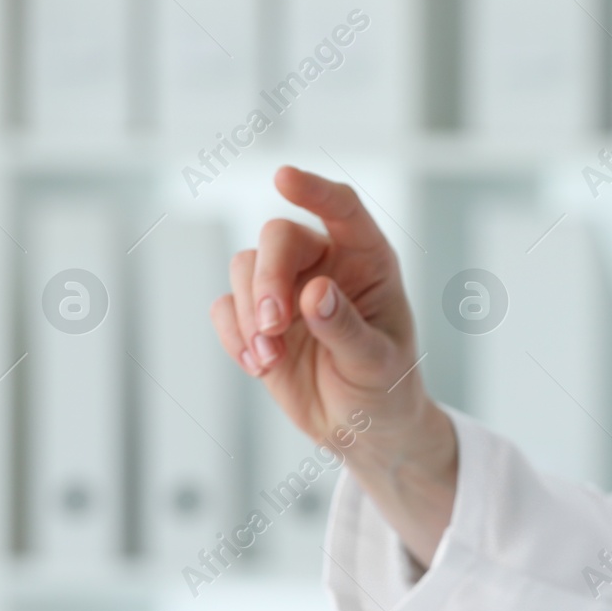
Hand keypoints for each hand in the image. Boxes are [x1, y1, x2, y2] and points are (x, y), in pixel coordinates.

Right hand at [211, 166, 455, 563]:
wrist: (363, 432)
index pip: (342, 209)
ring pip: (244, 267)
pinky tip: (259, 366)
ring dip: (249, 313)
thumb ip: (347, 329)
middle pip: (278, 238)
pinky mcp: (256, 318)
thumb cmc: (385, 390)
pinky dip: (234, 335)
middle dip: (267, 277)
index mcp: (368, 261)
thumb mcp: (377, 365)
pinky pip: (225, 307)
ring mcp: (286, 288)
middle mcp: (325, 264)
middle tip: (273, 325)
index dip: (314, 191)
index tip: (283, 178)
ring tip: (269, 359)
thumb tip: (314, 292)